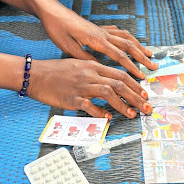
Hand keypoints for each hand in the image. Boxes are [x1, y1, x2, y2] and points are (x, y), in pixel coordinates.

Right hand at [28, 58, 151, 117]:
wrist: (35, 75)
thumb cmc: (57, 72)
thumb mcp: (79, 66)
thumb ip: (96, 73)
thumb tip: (111, 83)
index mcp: (93, 66)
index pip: (120, 74)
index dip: (135, 85)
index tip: (144, 93)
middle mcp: (90, 75)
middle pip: (119, 84)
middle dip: (136, 96)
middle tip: (147, 106)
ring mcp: (81, 86)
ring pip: (108, 93)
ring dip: (123, 105)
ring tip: (132, 114)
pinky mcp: (72, 99)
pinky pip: (89, 106)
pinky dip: (100, 112)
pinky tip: (108, 118)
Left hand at [37, 2, 157, 78]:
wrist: (51, 11)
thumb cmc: (57, 29)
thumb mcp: (68, 47)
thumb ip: (85, 57)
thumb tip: (100, 68)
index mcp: (97, 40)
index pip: (119, 56)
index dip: (132, 67)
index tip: (141, 77)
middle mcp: (103, 34)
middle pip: (129, 46)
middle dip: (142, 58)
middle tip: (154, 67)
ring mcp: (102, 29)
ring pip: (127, 38)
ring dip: (139, 47)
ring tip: (149, 55)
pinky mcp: (98, 28)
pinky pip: (119, 32)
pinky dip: (129, 38)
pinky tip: (131, 42)